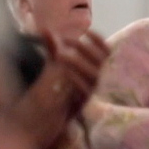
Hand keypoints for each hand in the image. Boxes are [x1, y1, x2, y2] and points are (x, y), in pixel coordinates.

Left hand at [14, 29, 109, 148]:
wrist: (55, 119)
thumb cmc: (59, 87)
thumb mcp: (56, 66)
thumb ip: (52, 48)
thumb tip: (43, 29)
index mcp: (97, 68)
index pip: (105, 51)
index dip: (98, 40)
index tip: (85, 32)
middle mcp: (100, 78)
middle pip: (99, 59)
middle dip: (83, 48)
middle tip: (65, 41)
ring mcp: (95, 90)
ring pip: (93, 73)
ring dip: (77, 62)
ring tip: (60, 54)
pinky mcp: (87, 103)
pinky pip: (84, 89)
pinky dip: (75, 78)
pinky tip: (63, 72)